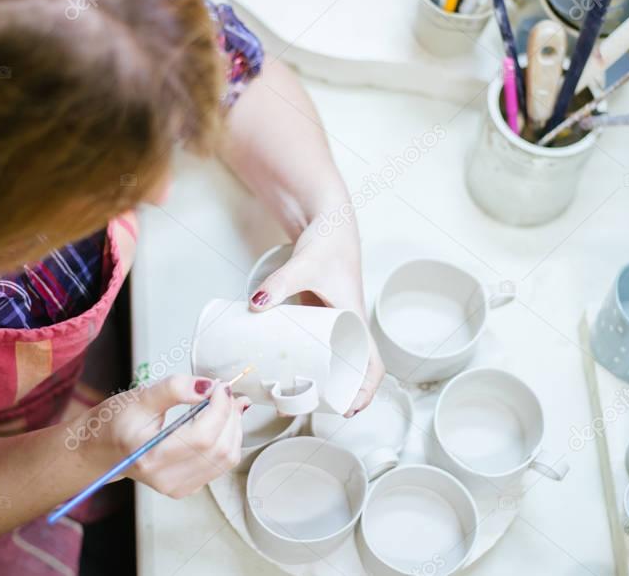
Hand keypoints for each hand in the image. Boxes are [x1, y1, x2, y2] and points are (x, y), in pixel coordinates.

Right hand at [80, 375, 249, 498]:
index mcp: (150, 457)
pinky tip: (222, 421)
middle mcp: (166, 479)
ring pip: (227, 458)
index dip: (219, 408)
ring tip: (225, 403)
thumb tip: (207, 386)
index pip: (202, 437)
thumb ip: (173, 389)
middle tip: (224, 391)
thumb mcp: (140, 397)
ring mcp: (178, 487)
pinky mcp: (188, 488)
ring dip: (233, 426)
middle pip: (219, 448)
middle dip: (229, 414)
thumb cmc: (117, 423)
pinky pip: (222, 465)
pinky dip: (229, 439)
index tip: (220, 386)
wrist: (103, 449)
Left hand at [248, 212, 384, 416]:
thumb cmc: (328, 242)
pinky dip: (308, 360)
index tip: (347, 408)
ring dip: (321, 382)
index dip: (365, 390)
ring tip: (289, 396)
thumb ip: (280, 282)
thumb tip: (256, 305)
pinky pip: (318, 344)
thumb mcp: (305, 265)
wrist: (328, 221)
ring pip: (333, 360)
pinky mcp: (317, 313)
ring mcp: (332, 320)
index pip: (372, 364)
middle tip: (303, 407)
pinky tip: (285, 367)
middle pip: (350, 371)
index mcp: (355, 319)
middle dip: (334, 396)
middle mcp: (347, 324)